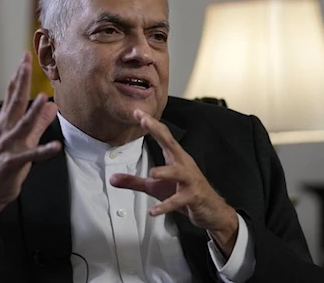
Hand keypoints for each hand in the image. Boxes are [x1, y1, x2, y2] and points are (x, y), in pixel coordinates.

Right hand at [0, 51, 60, 255]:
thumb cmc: (8, 163)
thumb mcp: (26, 139)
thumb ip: (39, 123)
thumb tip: (52, 106)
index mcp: (7, 123)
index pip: (13, 95)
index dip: (19, 76)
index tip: (24, 57)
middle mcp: (5, 130)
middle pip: (14, 102)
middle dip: (20, 81)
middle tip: (25, 62)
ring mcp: (7, 146)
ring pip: (21, 126)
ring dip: (33, 112)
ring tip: (45, 98)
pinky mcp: (12, 162)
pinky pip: (30, 156)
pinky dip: (43, 151)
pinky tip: (56, 146)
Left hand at [109, 109, 238, 255]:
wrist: (211, 209)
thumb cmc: (184, 192)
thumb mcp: (155, 186)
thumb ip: (133, 181)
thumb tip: (112, 178)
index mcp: (175, 158)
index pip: (162, 136)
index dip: (150, 123)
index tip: (137, 112)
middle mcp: (183, 165)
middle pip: (171, 144)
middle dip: (158, 132)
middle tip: (145, 121)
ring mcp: (189, 180)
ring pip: (178, 173)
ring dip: (165, 172)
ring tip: (152, 173)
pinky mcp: (193, 197)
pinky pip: (178, 200)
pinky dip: (166, 205)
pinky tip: (153, 211)